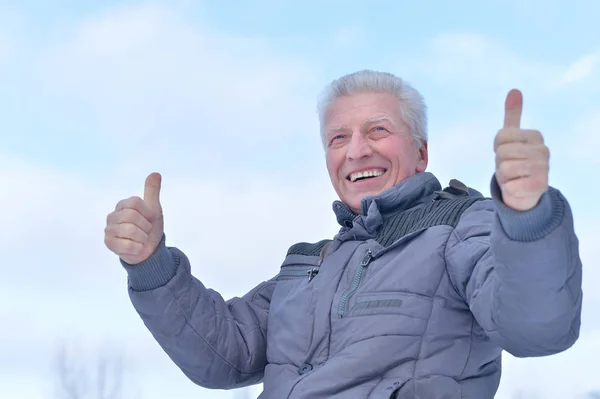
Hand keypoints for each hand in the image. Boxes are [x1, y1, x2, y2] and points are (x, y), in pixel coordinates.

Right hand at [104, 172, 164, 263]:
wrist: (149, 250)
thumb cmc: (150, 227)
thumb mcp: (154, 208)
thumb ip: (152, 191)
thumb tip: (155, 173)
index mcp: (123, 205)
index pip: (136, 203)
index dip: (147, 213)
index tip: (149, 220)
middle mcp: (113, 215)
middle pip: (132, 216)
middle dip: (145, 227)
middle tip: (146, 232)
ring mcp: (109, 229)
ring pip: (130, 230)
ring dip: (142, 238)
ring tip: (141, 240)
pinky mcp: (108, 243)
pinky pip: (127, 245)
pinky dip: (138, 248)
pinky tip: (136, 248)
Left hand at [494, 89, 549, 210]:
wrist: (524, 190)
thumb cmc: (515, 161)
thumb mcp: (512, 138)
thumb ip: (513, 115)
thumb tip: (514, 90)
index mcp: (536, 135)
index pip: (501, 136)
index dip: (497, 147)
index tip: (507, 153)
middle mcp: (543, 150)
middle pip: (502, 153)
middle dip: (500, 162)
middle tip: (510, 166)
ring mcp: (543, 168)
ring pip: (504, 169)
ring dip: (504, 176)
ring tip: (514, 176)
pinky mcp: (539, 186)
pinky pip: (510, 185)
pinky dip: (509, 189)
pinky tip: (518, 187)